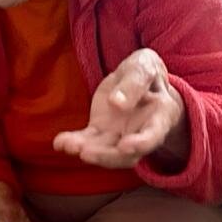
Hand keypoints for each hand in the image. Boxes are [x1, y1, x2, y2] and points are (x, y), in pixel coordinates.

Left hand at [54, 48, 187, 169]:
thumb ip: (134, 82)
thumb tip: (117, 102)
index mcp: (160, 116)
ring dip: (88, 151)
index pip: (154, 135)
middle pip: (127, 154)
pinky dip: (74, 143)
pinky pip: (88, 141)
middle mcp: (141, 133)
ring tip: (69, 146)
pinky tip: (60, 143)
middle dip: (106, 156)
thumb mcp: (144, 66)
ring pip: (106, 151)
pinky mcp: (101, 131)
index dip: (141, 144)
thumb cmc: (147, 73)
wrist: (137, 79)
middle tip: (86, 153)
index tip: (125, 147)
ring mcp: (120, 136)